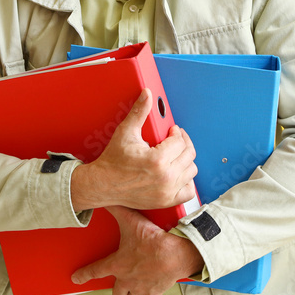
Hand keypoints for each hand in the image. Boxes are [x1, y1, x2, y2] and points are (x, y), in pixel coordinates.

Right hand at [71, 89, 197, 211]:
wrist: (102, 184)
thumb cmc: (113, 160)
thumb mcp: (126, 132)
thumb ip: (139, 112)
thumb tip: (147, 94)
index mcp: (157, 160)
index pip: (179, 141)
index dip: (177, 132)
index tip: (172, 130)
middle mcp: (165, 177)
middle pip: (188, 155)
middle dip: (183, 143)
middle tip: (176, 139)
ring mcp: (166, 192)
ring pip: (191, 171)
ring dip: (185, 160)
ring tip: (175, 154)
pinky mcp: (165, 201)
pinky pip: (188, 191)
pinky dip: (187, 181)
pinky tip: (178, 172)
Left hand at [71, 206, 202, 294]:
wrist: (176, 254)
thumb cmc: (153, 240)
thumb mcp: (132, 221)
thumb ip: (117, 210)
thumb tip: (106, 199)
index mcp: (117, 265)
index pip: (94, 271)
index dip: (83, 275)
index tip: (76, 278)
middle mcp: (127, 280)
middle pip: (116, 292)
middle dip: (116, 287)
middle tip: (120, 279)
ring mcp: (142, 288)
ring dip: (132, 292)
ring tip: (135, 284)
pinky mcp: (156, 291)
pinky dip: (151, 293)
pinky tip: (152, 285)